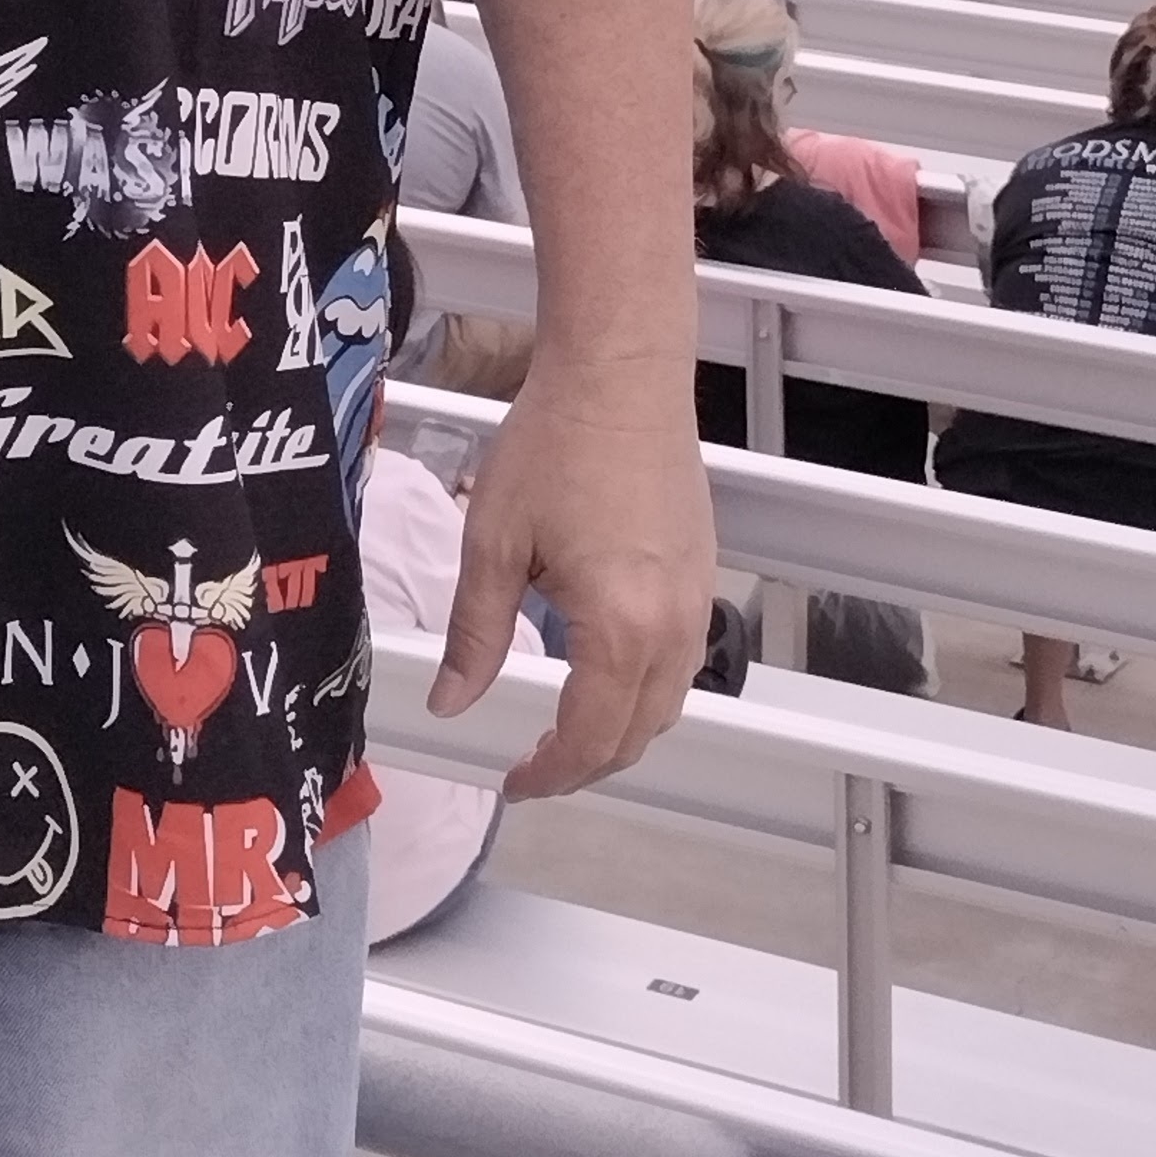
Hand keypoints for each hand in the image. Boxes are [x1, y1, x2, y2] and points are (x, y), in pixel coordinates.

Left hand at [426, 366, 711, 799]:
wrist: (620, 373)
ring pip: (668, 704)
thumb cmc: (557, 442)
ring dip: (619, 732)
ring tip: (563, 728)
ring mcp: (697, 600)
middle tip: (531, 766)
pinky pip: (683, 662)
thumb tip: (451, 701)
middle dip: (585, 765)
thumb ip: (475, 634)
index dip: (549, 776)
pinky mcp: (704, 573)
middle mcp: (673, 626)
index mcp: (619, 628)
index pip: (590, 740)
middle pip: (637, 736)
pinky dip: (645, 689)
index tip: (512, 783)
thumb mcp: (493, 542)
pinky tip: (600, 668)